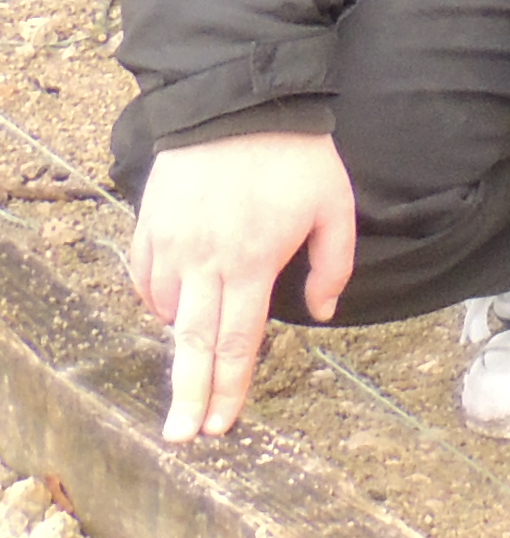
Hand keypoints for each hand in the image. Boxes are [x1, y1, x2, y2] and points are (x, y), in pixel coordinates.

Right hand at [130, 129, 351, 439]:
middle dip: (188, 394)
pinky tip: (169, 311)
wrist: (242, 100)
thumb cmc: (297, 154)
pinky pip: (144, 279)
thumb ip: (333, 263)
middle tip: (180, 436)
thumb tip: (323, 312)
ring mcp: (171, 244)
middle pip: (192, 344)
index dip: (229, 387)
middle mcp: (204, 262)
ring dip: (176, 342)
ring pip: (165, 312)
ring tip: (189, 367)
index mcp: (251, 263)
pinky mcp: (150, 226)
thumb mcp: (336, 205)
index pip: (236, 342)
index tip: (220, 424)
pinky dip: (154, 301)